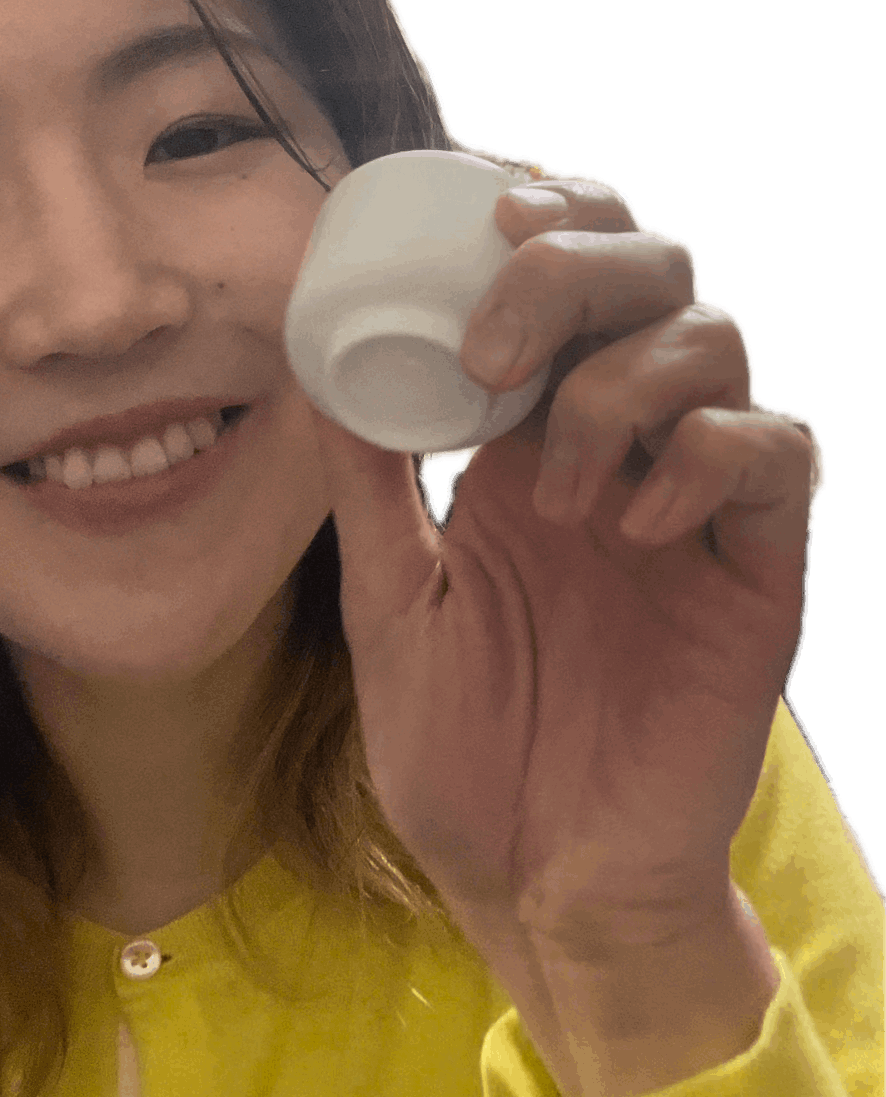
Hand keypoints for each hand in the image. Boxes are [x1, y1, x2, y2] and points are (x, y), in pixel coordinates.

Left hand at [305, 171, 815, 960]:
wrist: (541, 885)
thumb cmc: (465, 756)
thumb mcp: (391, 604)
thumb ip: (367, 488)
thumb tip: (317, 365)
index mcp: (530, 446)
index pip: (569, 279)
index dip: (544, 218)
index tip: (481, 212)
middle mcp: (621, 451)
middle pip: (652, 274)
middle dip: (577, 271)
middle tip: (494, 347)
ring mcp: (695, 506)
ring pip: (716, 342)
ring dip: (620, 385)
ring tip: (551, 497)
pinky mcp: (758, 571)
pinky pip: (777, 454)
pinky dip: (705, 457)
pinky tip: (632, 529)